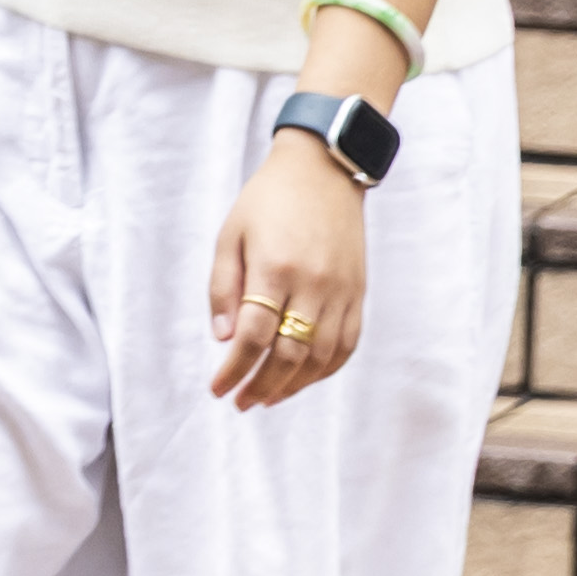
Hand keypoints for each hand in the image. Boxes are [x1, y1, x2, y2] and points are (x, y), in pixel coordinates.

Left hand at [208, 134, 367, 409]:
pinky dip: (325, 370)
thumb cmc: (267, 201)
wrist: (323, 172)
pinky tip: (303, 380)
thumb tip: (223, 338)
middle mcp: (313, 285)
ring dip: (293, 385)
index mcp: (275, 268)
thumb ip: (223, 287)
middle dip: (261, 385)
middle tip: (240, 403)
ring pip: (321, 356)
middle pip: (289, 353)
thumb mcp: (231, 235)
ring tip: (266, 398)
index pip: (254, 335)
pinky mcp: (358, 294)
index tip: (217, 388)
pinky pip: (347, 345)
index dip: (234, 369)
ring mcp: (341, 292)